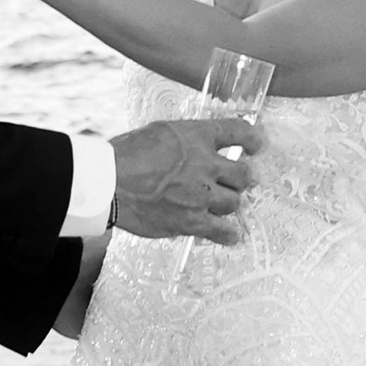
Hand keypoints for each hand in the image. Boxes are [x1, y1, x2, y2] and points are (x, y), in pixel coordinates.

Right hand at [109, 116, 261, 238]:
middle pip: (243, 174)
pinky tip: (230, 235)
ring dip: (228, 204)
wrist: (108, 182)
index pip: (238, 131)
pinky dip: (228, 233)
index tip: (257, 145)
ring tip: (220, 206)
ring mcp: (201, 194)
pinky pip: (222, 230)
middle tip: (236, 182)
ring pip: (234, 202)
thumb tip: (194, 147)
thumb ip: (183, 140)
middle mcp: (205, 164)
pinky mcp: (192, 220)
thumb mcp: (159, 133)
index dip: (253, 138)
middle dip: (241, 179)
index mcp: (196, 136)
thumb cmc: (123, 155)